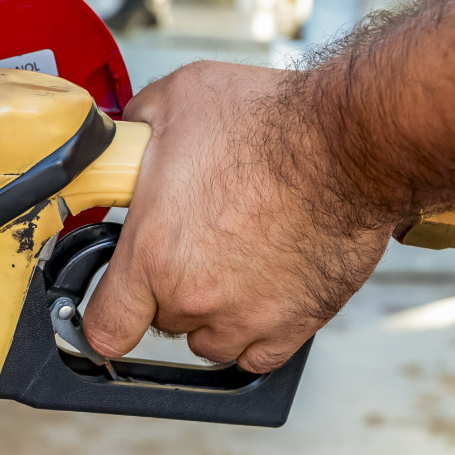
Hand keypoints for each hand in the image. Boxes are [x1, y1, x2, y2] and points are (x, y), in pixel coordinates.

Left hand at [81, 61, 391, 372]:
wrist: (350, 144)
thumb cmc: (272, 122)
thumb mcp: (179, 98)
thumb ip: (137, 128)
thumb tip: (126, 138)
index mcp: (153, 252)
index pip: (106, 328)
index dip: (105, 320)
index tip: (113, 309)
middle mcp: (196, 295)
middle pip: (163, 321)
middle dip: (171, 288)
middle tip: (195, 242)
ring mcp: (248, 317)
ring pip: (211, 342)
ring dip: (214, 313)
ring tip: (233, 264)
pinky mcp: (296, 324)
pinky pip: (260, 356)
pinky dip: (257, 332)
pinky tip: (262, 294)